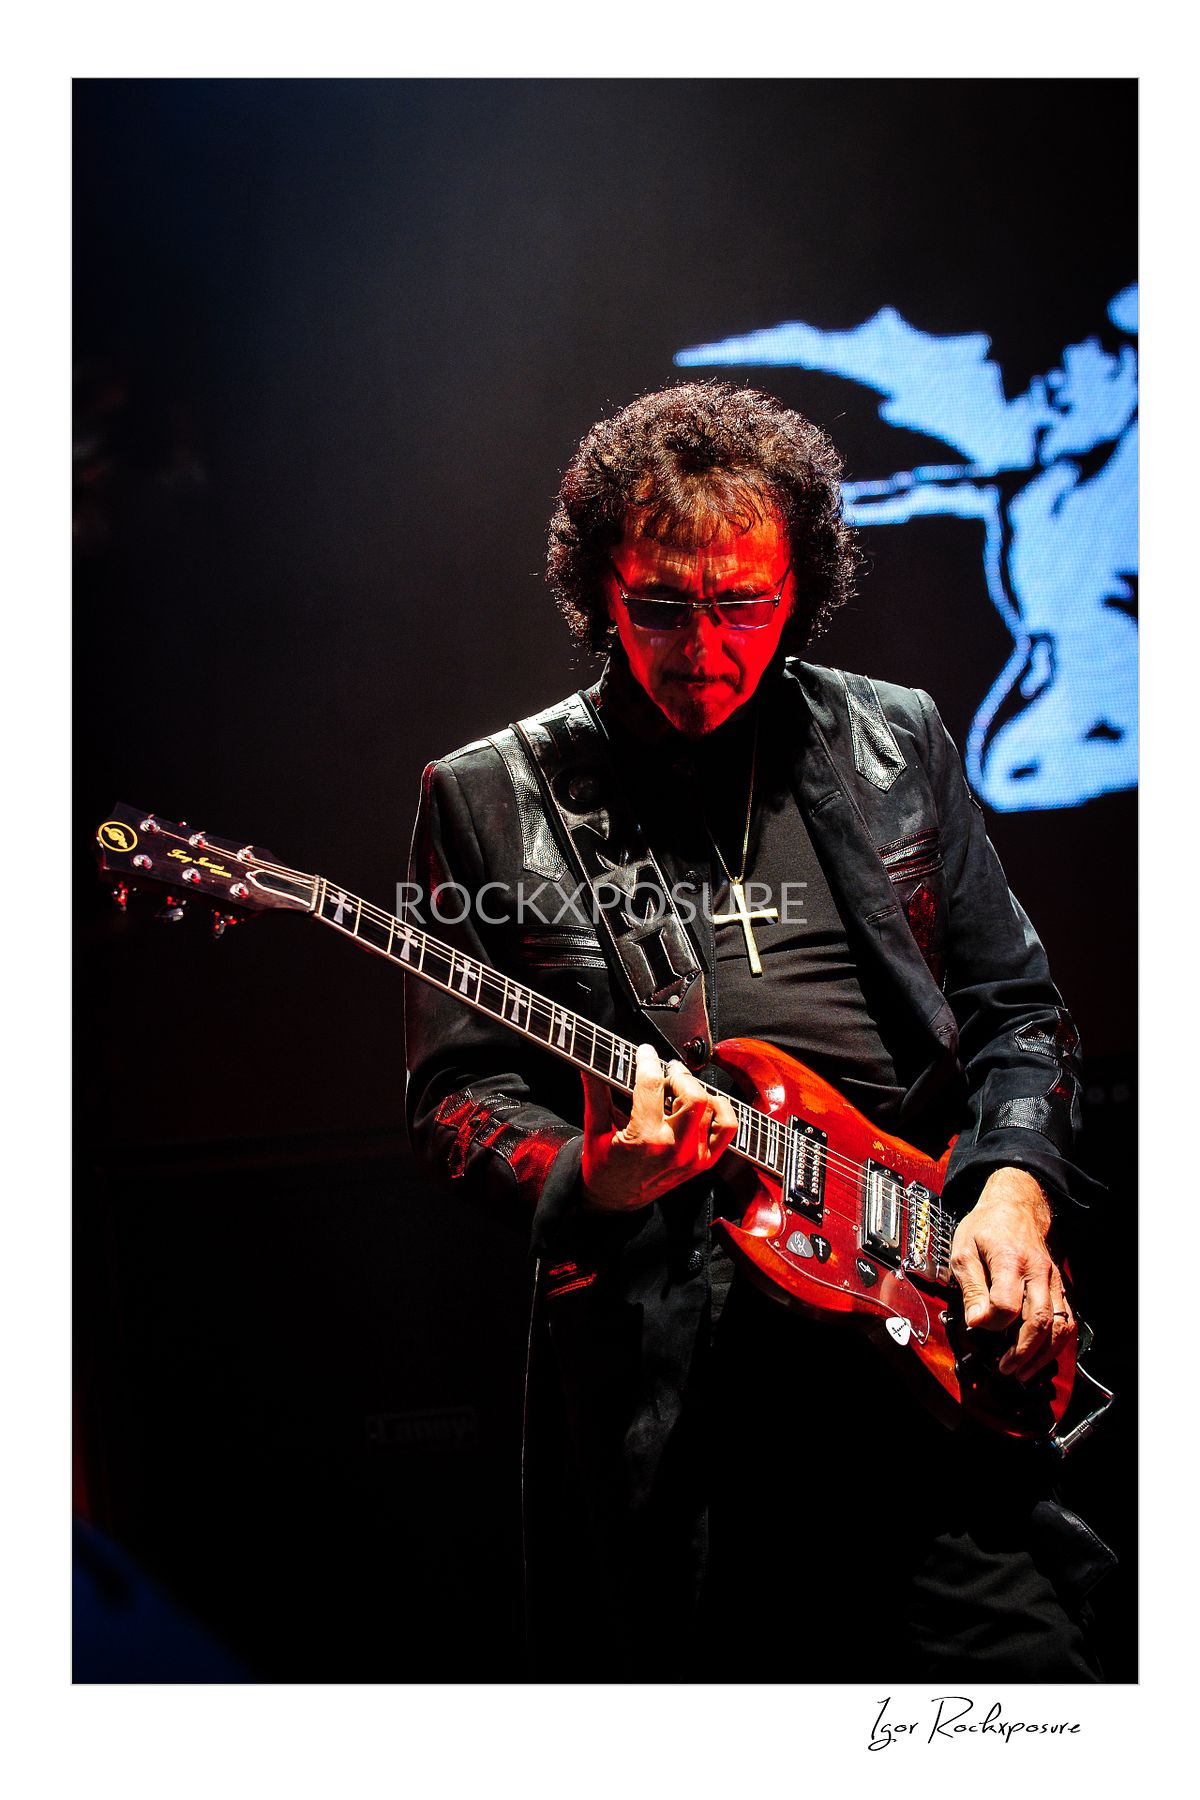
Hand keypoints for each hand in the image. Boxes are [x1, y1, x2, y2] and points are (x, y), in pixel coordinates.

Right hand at [580, 1043, 737, 1213]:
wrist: (615, 1202)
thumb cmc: (603, 1168)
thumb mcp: (595, 1129)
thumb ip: (595, 1092)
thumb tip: (587, 1064)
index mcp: (643, 1138)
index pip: (651, 1085)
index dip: (647, 1060)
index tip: (644, 1051)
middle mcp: (673, 1148)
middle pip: (693, 1095)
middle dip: (678, 1076)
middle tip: (664, 1071)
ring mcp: (692, 1157)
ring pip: (711, 1108)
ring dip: (695, 1091)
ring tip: (678, 1088)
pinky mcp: (703, 1162)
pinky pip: (727, 1128)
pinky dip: (721, 1110)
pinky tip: (704, 1102)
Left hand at [949, 1167, 1075, 1381]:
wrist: (1015, 1207)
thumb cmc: (987, 1227)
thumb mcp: (964, 1250)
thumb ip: (970, 1287)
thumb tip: (977, 1322)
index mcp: (1011, 1260)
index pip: (1007, 1304)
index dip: (991, 1323)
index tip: (977, 1327)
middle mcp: (1038, 1272)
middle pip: (1040, 1320)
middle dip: (1024, 1352)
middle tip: (1007, 1368)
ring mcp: (1052, 1280)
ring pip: (1060, 1325)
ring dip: (1043, 1354)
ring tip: (1024, 1370)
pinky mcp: (1058, 1287)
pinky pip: (1066, 1319)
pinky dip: (1057, 1343)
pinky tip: (1041, 1356)